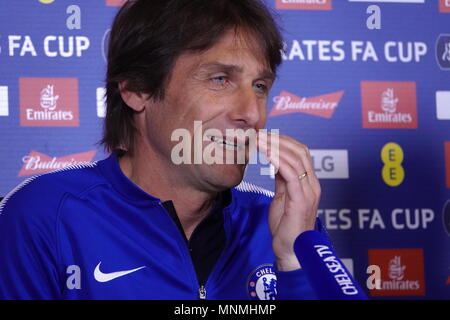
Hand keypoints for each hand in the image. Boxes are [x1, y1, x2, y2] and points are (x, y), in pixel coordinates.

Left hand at [258, 132, 320, 270]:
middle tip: (260, 133)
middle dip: (279, 139)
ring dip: (275, 145)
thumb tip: (276, 163)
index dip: (284, 141)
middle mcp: (312, 184)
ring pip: (296, 158)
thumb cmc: (285, 226)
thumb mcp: (282, 197)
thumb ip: (282, 181)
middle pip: (300, 151)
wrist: (290, 250)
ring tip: (258, 139)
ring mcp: (308, 191)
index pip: (301, 153)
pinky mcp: (301, 199)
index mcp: (309, 183)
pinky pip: (290, 172)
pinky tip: (265, 152)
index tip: (266, 135)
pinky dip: (277, 158)